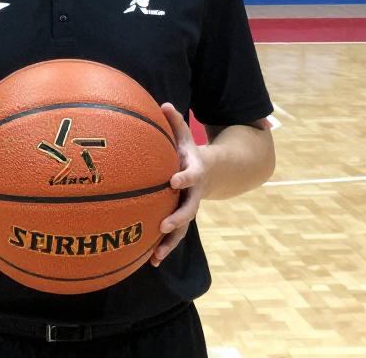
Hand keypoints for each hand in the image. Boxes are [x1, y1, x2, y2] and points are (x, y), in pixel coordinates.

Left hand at [152, 102, 205, 266]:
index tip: (173, 181)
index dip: (184, 178)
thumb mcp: (186, 136)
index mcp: (194, 172)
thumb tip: (163, 104)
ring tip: (156, 256)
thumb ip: (175, 122)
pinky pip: (175, 235)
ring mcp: (190, 207)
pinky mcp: (183, 218)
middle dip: (178, 217)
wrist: (214, 172)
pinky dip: (165, 247)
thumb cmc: (190, 151)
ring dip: (170, 242)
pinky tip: (151, 261)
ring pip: (183, 227)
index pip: (190, 175)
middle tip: (164, 225)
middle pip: (189, 207)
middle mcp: (194, 193)